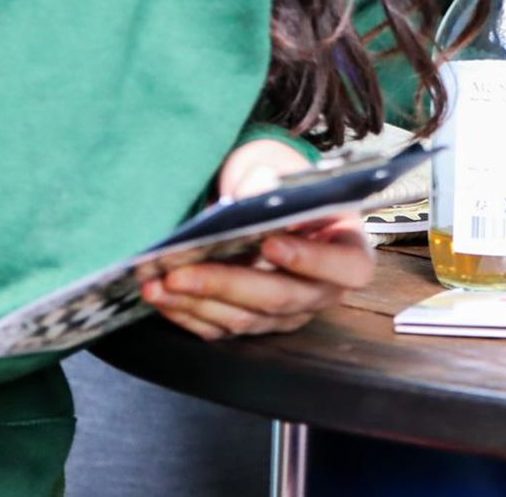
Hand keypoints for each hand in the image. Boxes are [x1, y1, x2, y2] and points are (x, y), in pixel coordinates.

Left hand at [139, 139, 374, 340]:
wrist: (275, 207)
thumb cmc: (288, 190)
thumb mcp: (288, 175)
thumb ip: (272, 184)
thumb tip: (249, 196)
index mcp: (349, 251)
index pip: (345, 267)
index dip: (310, 260)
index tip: (271, 243)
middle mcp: (322, 291)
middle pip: (281, 298)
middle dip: (225, 283)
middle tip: (181, 272)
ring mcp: (288, 315)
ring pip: (245, 319)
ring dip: (196, 301)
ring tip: (156, 282)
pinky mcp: (255, 325)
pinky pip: (221, 330)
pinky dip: (187, 314)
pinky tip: (160, 297)